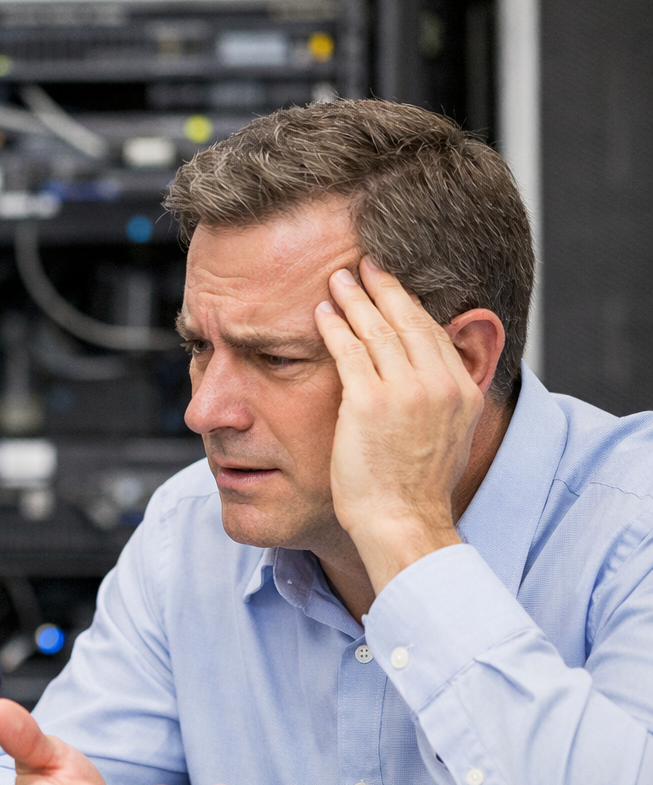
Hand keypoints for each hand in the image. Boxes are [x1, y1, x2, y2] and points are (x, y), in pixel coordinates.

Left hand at [315, 258, 482, 592]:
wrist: (403, 521)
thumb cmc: (415, 489)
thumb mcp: (446, 437)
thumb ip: (440, 400)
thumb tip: (429, 381)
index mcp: (462, 392)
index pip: (435, 332)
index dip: (411, 304)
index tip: (394, 284)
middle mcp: (439, 385)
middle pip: (409, 320)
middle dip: (385, 288)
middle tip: (365, 263)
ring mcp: (406, 391)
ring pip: (378, 329)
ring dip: (356, 298)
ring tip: (338, 278)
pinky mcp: (370, 402)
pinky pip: (349, 350)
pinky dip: (336, 326)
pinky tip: (323, 311)